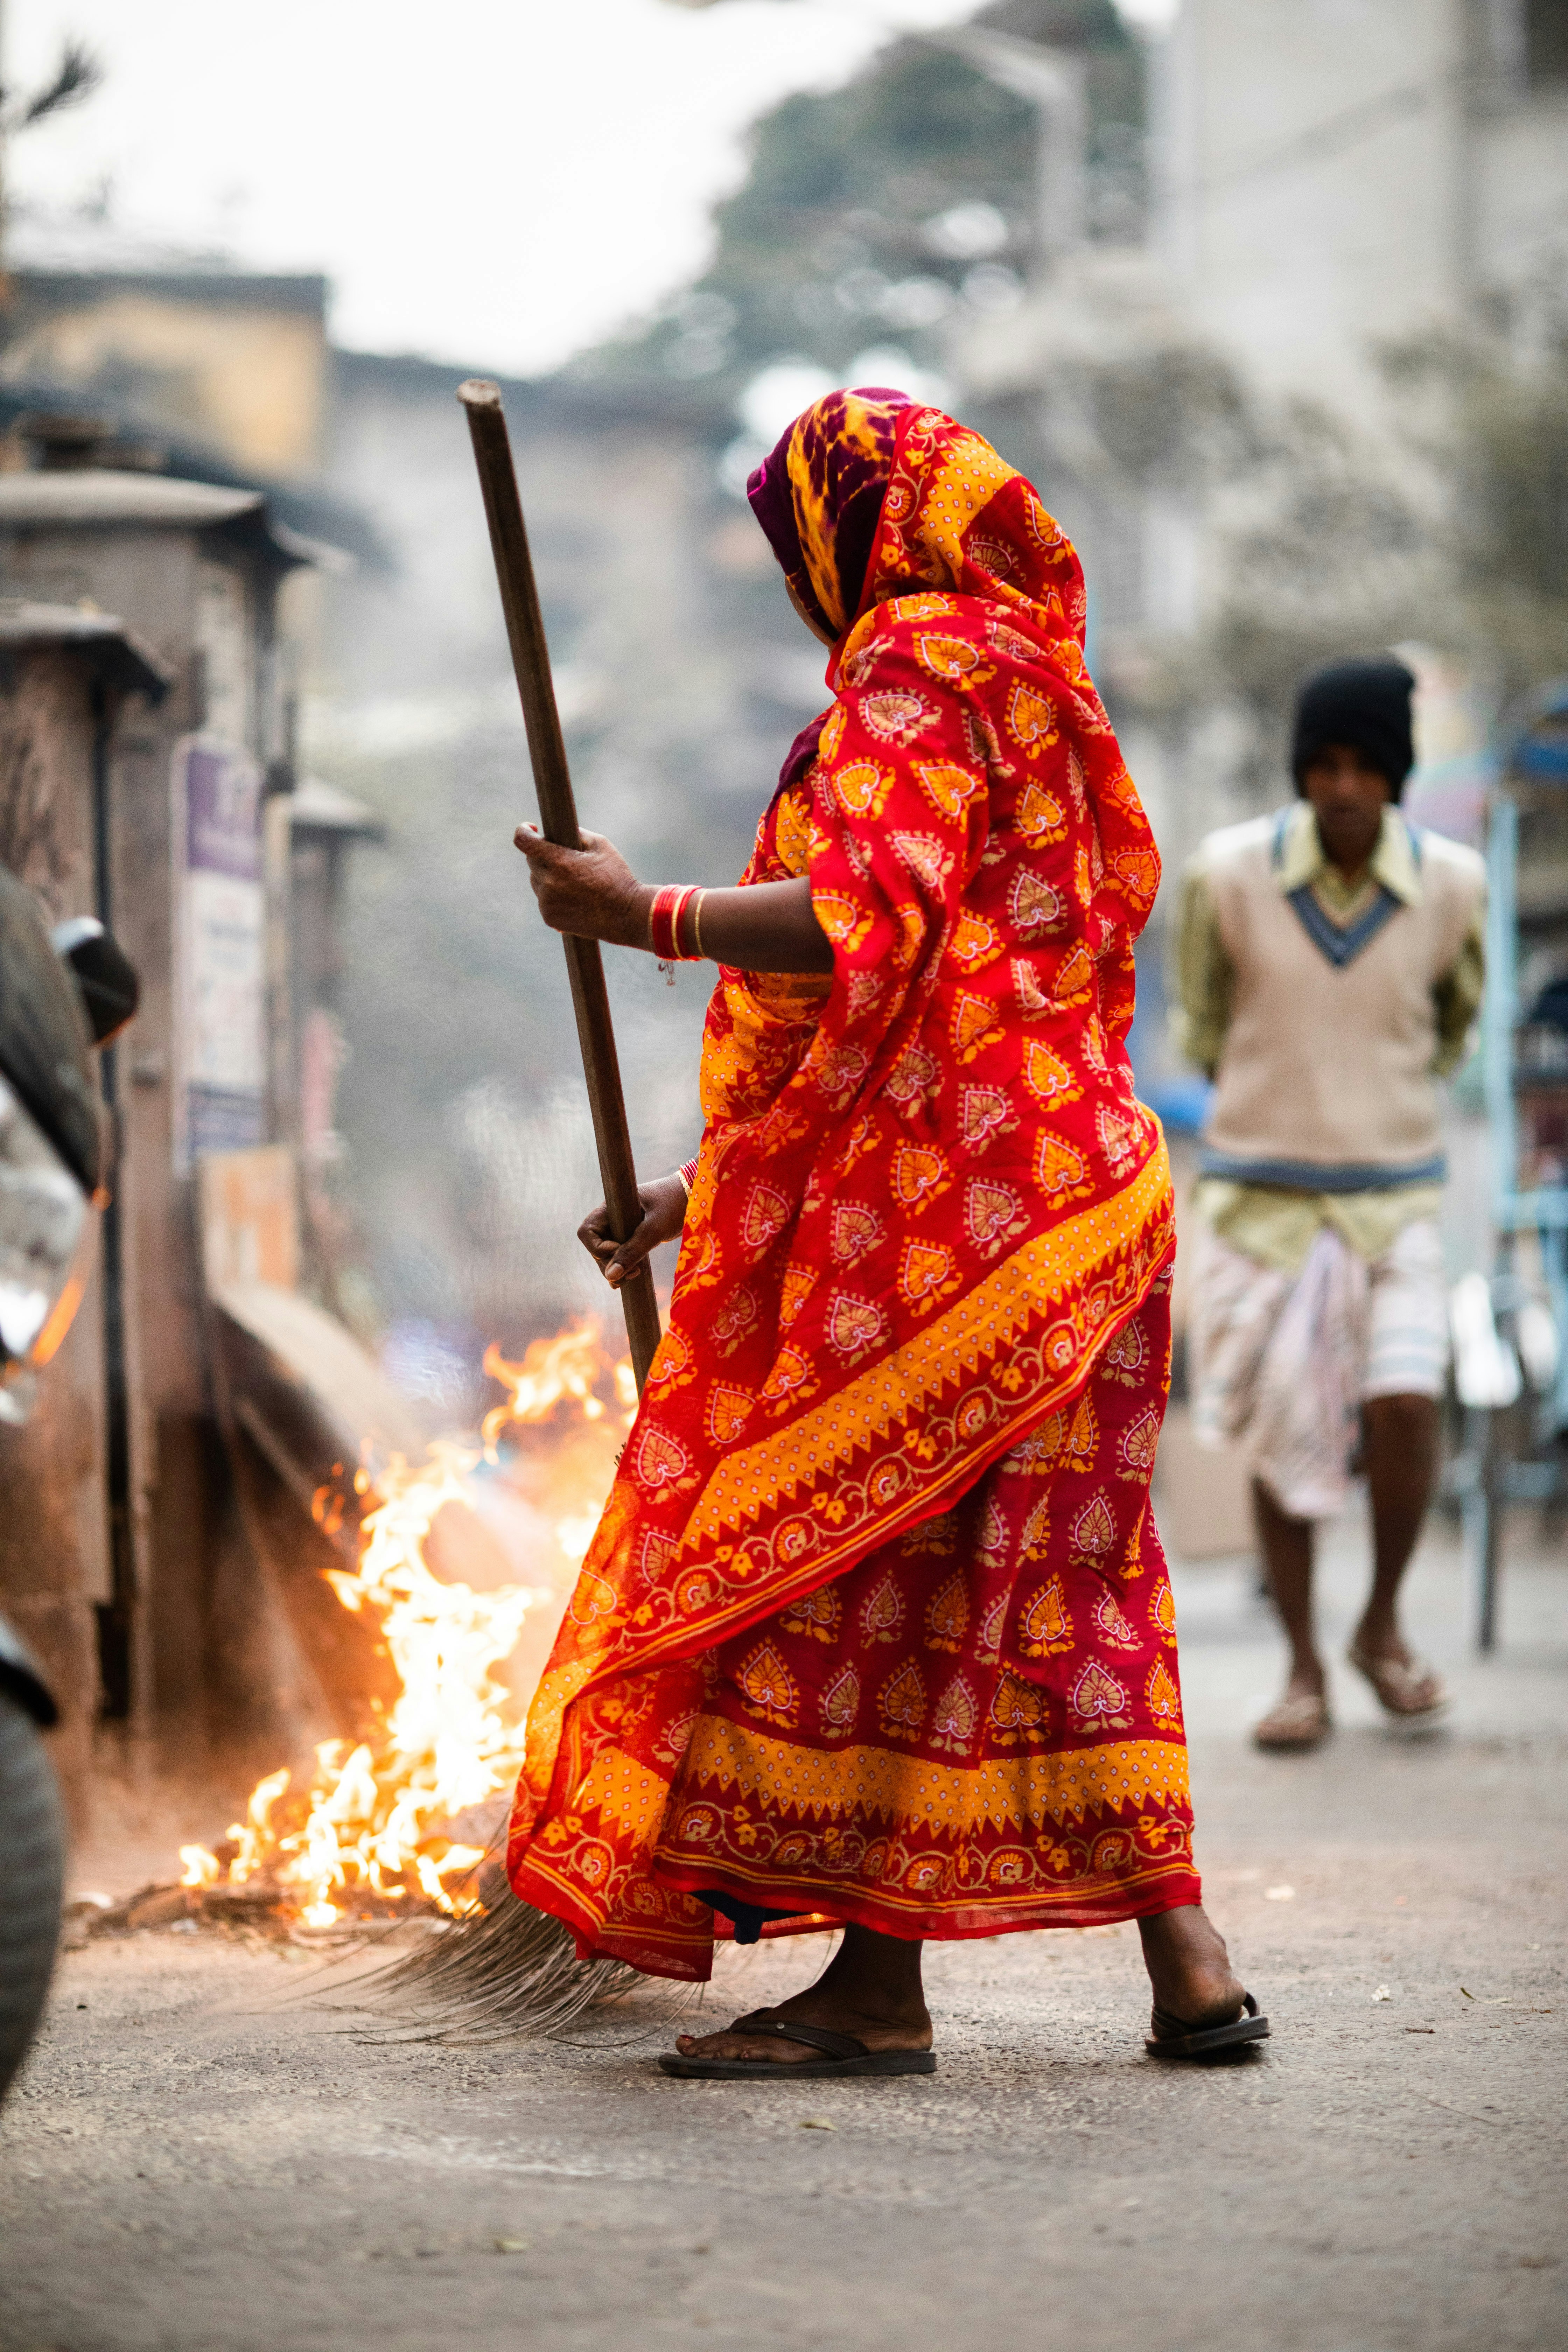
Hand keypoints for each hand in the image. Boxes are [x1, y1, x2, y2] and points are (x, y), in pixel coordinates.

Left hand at [514, 824, 652, 948]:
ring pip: (537, 882)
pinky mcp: (549, 918)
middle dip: (545, 857)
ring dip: (548, 877)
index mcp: (560, 862)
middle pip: (532, 862)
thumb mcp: (601, 845)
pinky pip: (543, 900)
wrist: (626, 915)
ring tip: (574, 883)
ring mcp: (547, 903)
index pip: (524, 842)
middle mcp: (549, 883)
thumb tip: (558, 831)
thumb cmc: (617, 877)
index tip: (531, 829)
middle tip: (567, 861)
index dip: (523, 831)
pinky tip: (573, 898)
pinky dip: (553, 897)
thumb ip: (576, 833)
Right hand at [578, 1171, 688, 1287]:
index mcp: (611, 1208)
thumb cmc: (674, 1205)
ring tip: (636, 1274)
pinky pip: (621, 1254)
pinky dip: (624, 1266)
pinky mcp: (633, 1237)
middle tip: (634, 1271)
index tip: (622, 1250)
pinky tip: (633, 1276)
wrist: (692, 1197)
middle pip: (596, 1247)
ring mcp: (622, 1228)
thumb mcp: (654, 1229)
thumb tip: (610, 1276)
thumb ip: (632, 1251)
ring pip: (608, 1254)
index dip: (598, 1248)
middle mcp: (612, 1218)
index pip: (587, 1232)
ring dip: (617, 1268)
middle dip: (610, 1263)